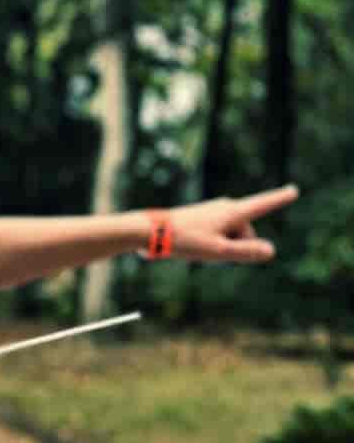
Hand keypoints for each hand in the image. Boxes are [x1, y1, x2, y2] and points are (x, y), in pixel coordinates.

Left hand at [165, 184, 296, 262]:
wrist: (149, 232)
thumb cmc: (184, 240)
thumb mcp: (217, 251)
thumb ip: (245, 252)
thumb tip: (271, 251)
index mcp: (233, 212)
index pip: (263, 205)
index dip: (279, 199)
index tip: (293, 190)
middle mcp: (225, 207)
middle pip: (245, 231)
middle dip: (236, 247)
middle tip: (211, 252)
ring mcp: (212, 211)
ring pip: (229, 235)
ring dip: (221, 248)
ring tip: (197, 248)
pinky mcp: (201, 218)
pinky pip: (217, 236)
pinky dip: (211, 245)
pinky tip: (192, 247)